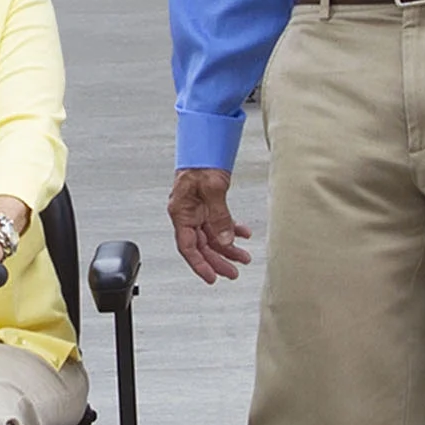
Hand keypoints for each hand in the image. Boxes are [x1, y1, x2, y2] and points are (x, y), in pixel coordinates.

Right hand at [169, 167, 250, 283]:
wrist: (205, 146)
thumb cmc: (200, 162)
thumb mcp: (212, 188)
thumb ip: (219, 215)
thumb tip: (226, 239)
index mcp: (181, 212)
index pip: (188, 246)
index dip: (199, 265)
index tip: (211, 278)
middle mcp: (187, 214)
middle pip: (202, 246)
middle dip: (218, 260)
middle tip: (234, 272)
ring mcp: (197, 210)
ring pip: (213, 237)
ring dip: (228, 248)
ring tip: (243, 257)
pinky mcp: (207, 205)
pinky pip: (219, 223)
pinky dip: (231, 230)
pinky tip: (243, 234)